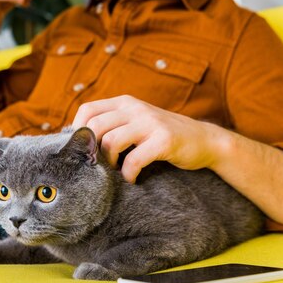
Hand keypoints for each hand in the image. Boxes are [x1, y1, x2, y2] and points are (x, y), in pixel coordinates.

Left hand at [72, 95, 225, 182]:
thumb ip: (112, 126)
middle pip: (95, 126)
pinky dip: (128, 174)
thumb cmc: (161, 136)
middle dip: (92, 150)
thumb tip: (78, 142)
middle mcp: (135, 108)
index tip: (82, 151)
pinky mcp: (164, 140)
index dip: (78, 131)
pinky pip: (134, 159)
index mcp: (124, 103)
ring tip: (114, 174)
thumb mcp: (136, 123)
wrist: (204, 140)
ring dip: (108, 164)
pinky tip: (131, 179)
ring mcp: (150, 123)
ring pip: (111, 141)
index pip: (87, 110)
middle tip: (96, 167)